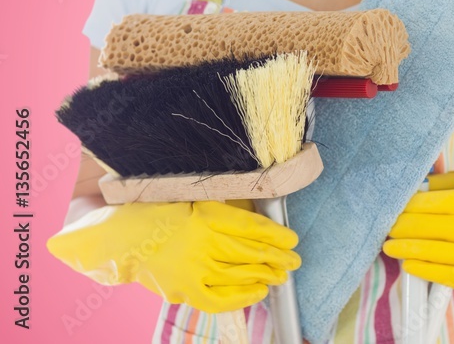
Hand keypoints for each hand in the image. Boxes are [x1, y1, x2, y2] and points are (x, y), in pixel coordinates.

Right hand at [47, 201, 299, 312]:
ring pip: (240, 275)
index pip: (253, 227)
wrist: (114, 237)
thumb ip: (221, 209)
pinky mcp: (183, 288)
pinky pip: (219, 299)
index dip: (276, 236)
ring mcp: (193, 268)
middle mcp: (203, 241)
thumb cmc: (153, 212)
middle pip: (252, 252)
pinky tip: (257, 293)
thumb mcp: (189, 199)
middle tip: (294, 261)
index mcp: (206, 214)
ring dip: (265, 276)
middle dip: (278, 258)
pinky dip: (242, 298)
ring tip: (280, 276)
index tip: (291, 240)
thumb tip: (255, 222)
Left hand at [383, 174, 453, 290]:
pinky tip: (409, 265)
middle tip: (389, 226)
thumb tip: (416, 185)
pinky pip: (452, 277)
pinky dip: (427, 271)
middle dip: (412, 228)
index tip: (401, 204)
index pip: (453, 202)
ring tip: (390, 247)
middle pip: (446, 229)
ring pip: (446, 254)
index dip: (423, 204)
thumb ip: (446, 184)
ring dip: (413, 251)